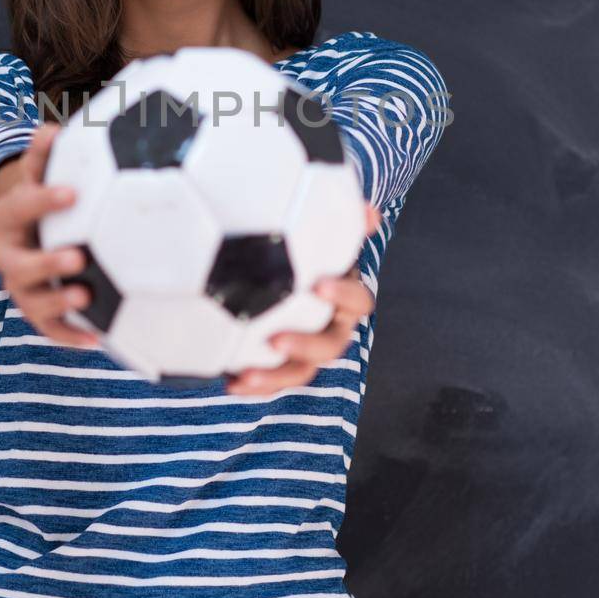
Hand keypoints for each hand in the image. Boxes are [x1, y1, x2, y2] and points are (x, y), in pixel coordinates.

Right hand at [0, 122, 101, 349]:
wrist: (28, 229)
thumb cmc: (44, 197)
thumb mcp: (40, 173)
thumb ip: (44, 155)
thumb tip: (51, 128)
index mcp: (6, 216)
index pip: (18, 206)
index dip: (41, 199)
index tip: (73, 193)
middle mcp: (6, 253)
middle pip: (15, 262)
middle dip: (44, 262)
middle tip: (79, 257)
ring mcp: (19, 286)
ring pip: (28, 300)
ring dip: (56, 303)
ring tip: (86, 298)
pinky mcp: (35, 311)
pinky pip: (48, 329)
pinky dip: (69, 335)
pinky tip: (97, 340)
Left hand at [223, 201, 382, 397]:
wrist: (284, 272)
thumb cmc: (307, 251)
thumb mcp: (321, 234)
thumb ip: (343, 221)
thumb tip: (370, 213)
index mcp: (346, 297)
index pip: (358, 300)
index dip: (343, 294)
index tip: (319, 285)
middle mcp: (332, 327)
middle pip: (330, 346)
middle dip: (306, 346)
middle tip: (276, 340)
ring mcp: (308, 349)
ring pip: (301, 371)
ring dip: (276, 377)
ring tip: (246, 376)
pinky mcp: (283, 364)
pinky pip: (273, 380)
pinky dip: (254, 384)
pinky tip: (229, 382)